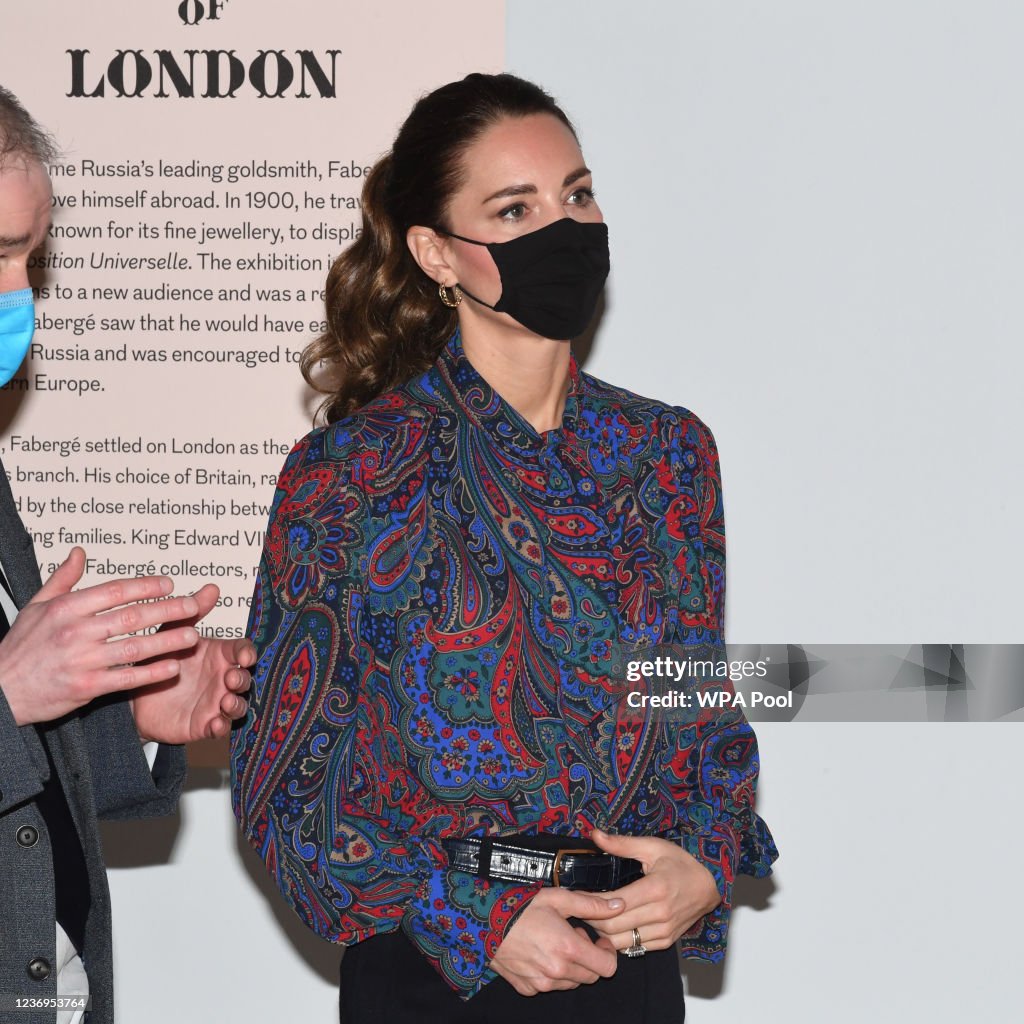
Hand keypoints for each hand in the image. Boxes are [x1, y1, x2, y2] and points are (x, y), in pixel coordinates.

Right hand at [0, 548, 214, 726]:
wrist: (1, 690)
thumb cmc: (21, 648)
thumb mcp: (37, 606)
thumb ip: (63, 579)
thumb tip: (79, 553)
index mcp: (67, 608)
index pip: (115, 591)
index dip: (146, 586)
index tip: (169, 584)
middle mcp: (77, 631)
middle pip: (132, 615)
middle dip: (168, 609)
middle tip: (193, 605)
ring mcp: (83, 659)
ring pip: (135, 646)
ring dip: (167, 640)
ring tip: (192, 634)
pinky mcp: (87, 686)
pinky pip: (128, 677)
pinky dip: (152, 672)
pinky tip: (172, 666)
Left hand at [130, 583, 254, 743]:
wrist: (135, 697)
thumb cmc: (159, 659)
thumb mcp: (173, 633)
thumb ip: (193, 613)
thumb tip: (212, 587)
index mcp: (219, 655)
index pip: (243, 651)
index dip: (246, 653)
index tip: (244, 656)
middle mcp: (222, 679)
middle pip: (245, 679)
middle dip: (242, 679)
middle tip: (229, 677)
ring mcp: (216, 702)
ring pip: (238, 705)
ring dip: (236, 703)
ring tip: (226, 701)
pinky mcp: (205, 724)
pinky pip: (220, 728)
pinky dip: (221, 727)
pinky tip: (215, 724)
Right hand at [489, 887, 622, 995]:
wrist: (483, 921)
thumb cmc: (521, 906)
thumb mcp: (558, 898)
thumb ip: (592, 905)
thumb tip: (619, 906)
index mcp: (568, 949)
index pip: (608, 968)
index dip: (608, 953)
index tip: (599, 940)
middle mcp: (557, 971)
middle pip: (592, 976)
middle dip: (589, 957)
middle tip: (574, 936)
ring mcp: (541, 983)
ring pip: (572, 982)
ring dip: (572, 966)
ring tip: (555, 942)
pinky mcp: (528, 988)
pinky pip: (551, 986)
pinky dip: (552, 973)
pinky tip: (540, 952)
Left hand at [581, 830, 720, 951]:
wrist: (709, 885)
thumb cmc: (680, 863)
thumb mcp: (653, 846)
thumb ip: (622, 843)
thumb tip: (595, 834)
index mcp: (655, 889)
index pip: (612, 904)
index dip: (589, 901)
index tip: (575, 895)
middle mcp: (660, 914)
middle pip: (612, 926)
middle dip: (590, 917)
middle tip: (578, 907)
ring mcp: (663, 931)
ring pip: (619, 942)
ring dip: (601, 932)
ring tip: (590, 916)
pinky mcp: (664, 942)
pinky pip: (633, 948)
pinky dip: (617, 940)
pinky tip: (609, 927)